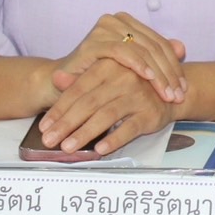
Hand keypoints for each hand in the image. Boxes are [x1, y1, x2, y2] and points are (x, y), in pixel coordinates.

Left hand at [41, 58, 181, 154]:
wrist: (170, 90)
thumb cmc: (131, 84)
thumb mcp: (105, 76)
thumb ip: (80, 79)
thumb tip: (56, 77)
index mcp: (109, 66)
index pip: (78, 89)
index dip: (59, 109)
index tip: (44, 126)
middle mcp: (124, 78)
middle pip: (89, 103)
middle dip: (66, 124)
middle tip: (49, 140)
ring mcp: (138, 95)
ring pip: (106, 115)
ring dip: (85, 133)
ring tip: (68, 147)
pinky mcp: (150, 113)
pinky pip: (130, 128)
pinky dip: (114, 139)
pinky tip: (99, 149)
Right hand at [50, 12, 187, 105]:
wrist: (62, 86)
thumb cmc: (99, 78)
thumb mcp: (131, 69)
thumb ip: (155, 57)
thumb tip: (182, 48)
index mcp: (128, 22)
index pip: (159, 44)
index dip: (174, 67)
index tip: (184, 89)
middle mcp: (117, 20)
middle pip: (153, 47)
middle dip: (169, 74)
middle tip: (179, 95)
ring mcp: (104, 29)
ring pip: (142, 50)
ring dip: (158, 74)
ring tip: (168, 94)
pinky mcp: (93, 42)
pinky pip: (122, 52)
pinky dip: (138, 65)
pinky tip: (149, 79)